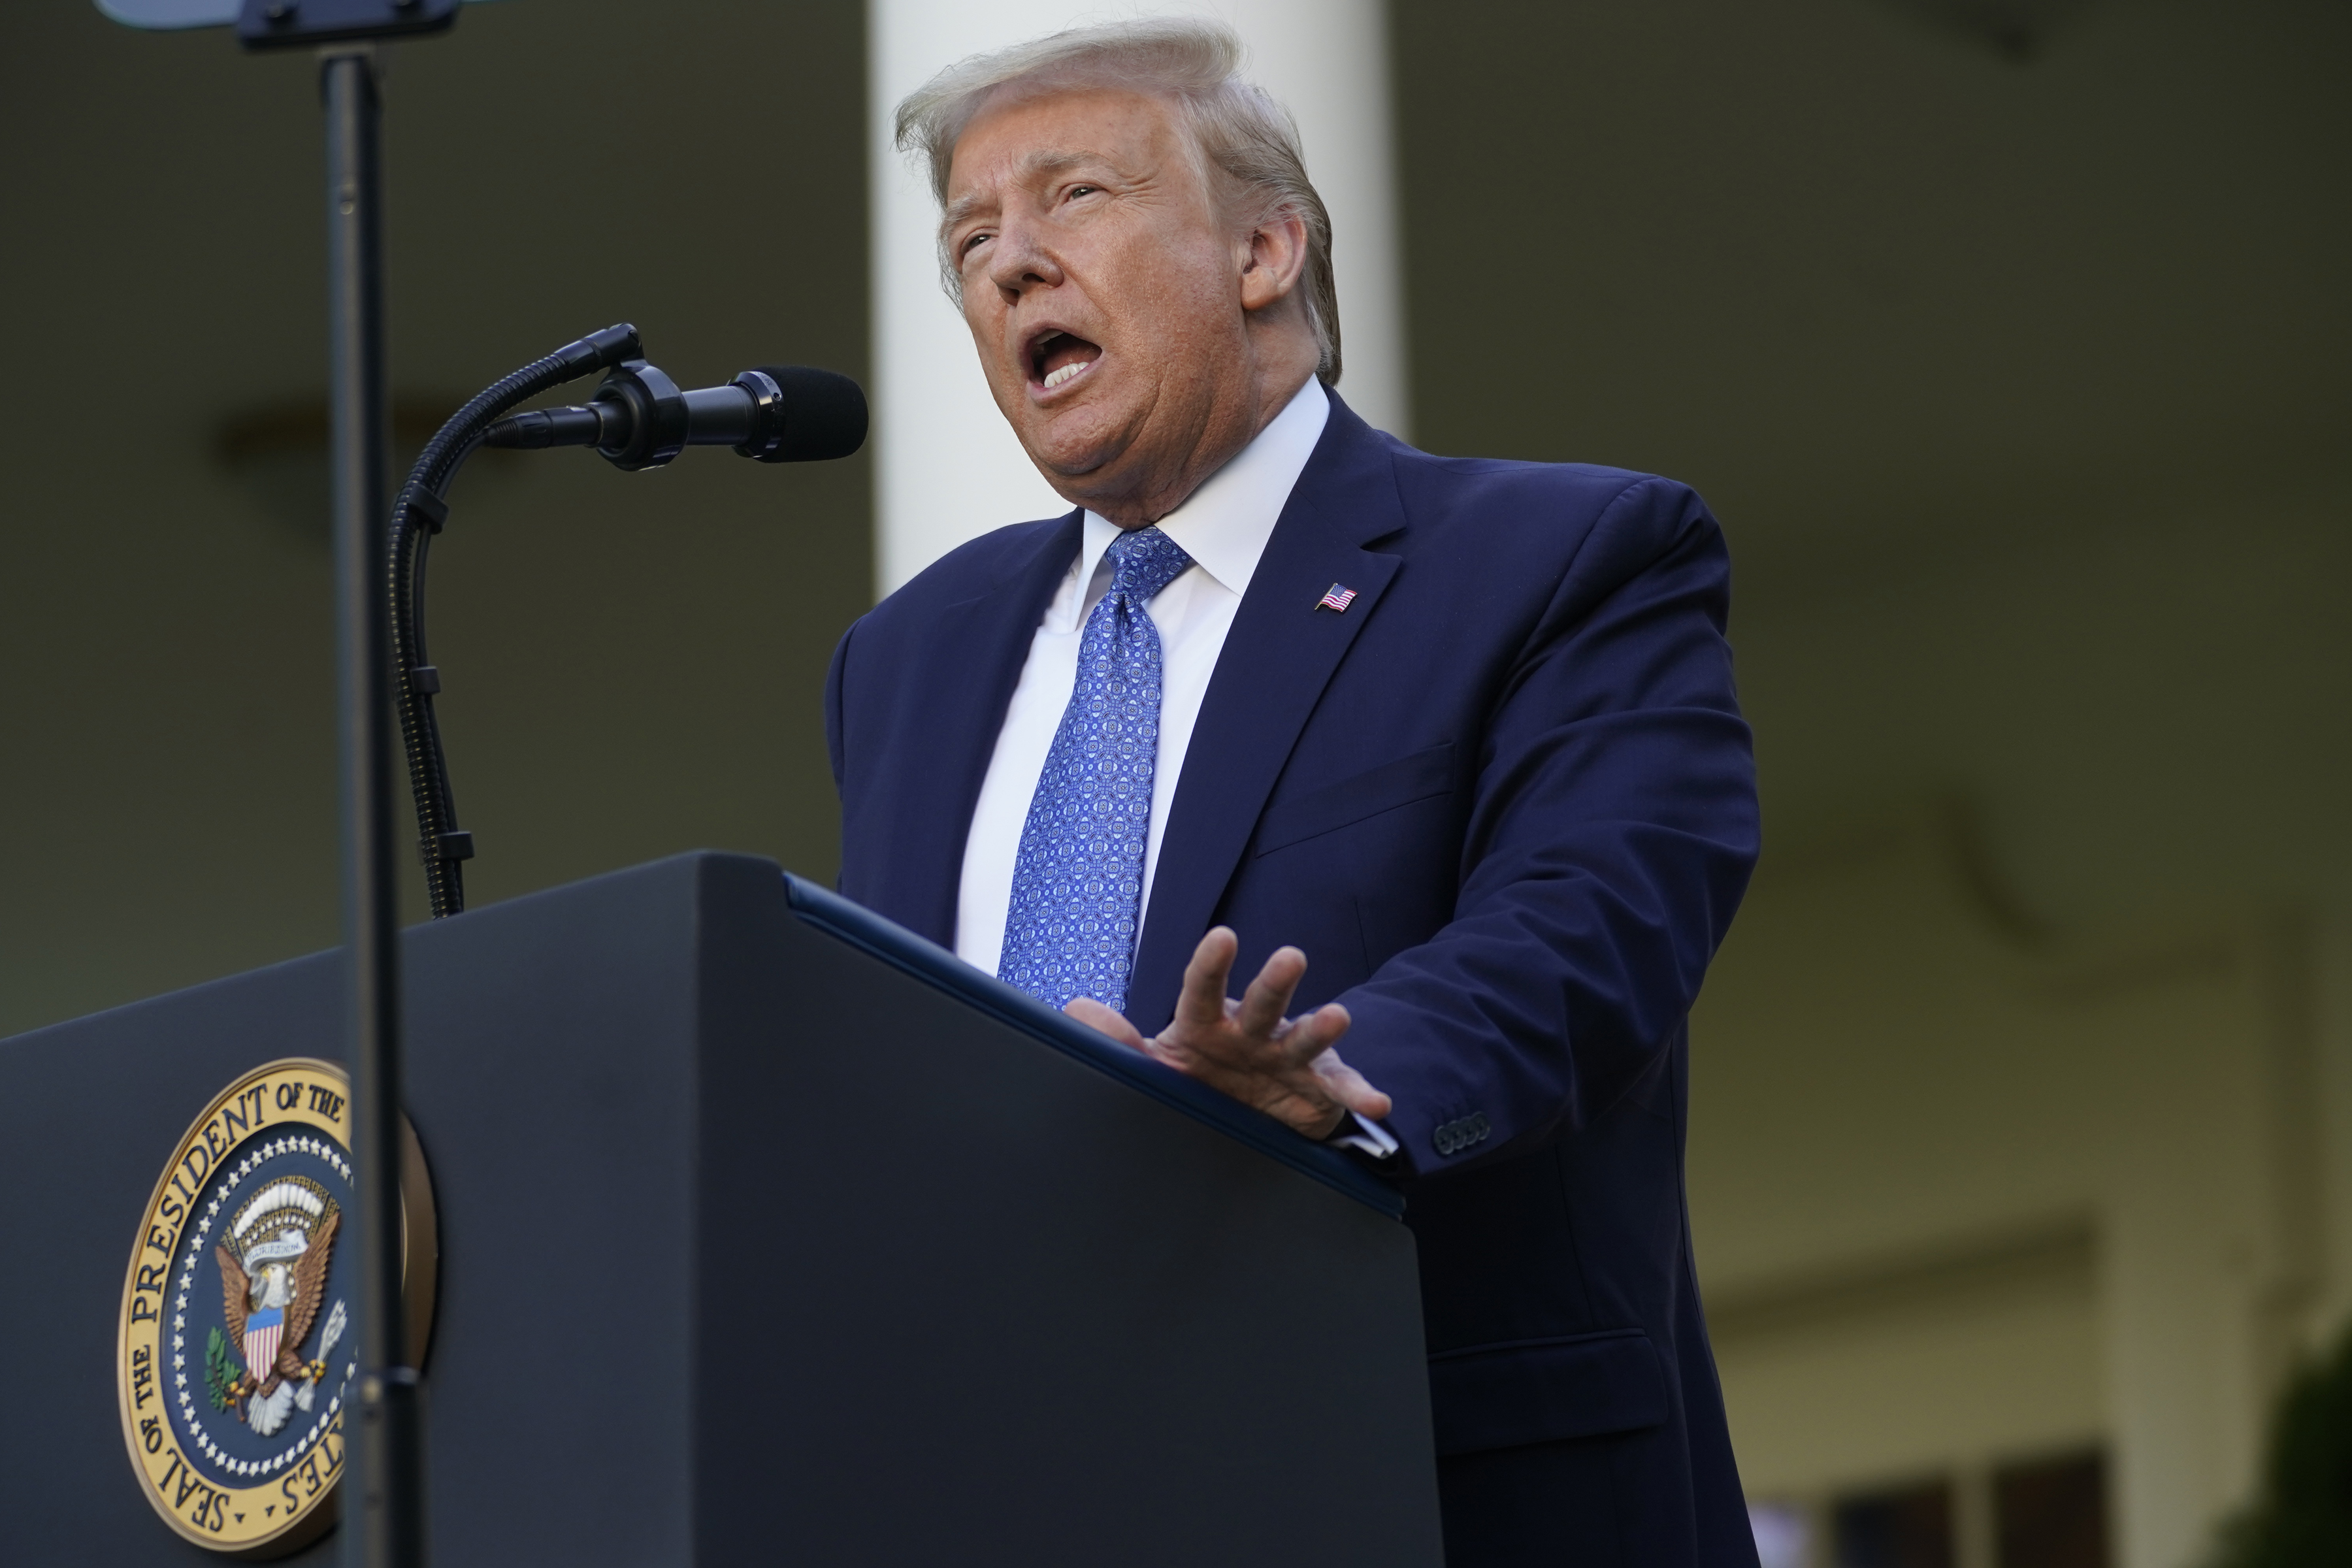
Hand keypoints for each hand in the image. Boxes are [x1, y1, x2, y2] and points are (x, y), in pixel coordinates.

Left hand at [1066, 927, 1391, 1139]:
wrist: (1249, 1109)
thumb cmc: (1199, 1073)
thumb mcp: (1156, 1061)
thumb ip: (1117, 1042)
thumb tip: (1074, 1010)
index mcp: (1208, 1022)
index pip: (1203, 989)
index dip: (1212, 964)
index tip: (1223, 937)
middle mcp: (1252, 1031)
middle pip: (1263, 1002)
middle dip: (1275, 981)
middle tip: (1290, 957)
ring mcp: (1287, 1058)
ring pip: (1305, 1039)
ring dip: (1321, 1028)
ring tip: (1337, 1017)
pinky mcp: (1317, 1090)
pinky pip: (1340, 1091)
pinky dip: (1359, 1095)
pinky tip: (1377, 1100)